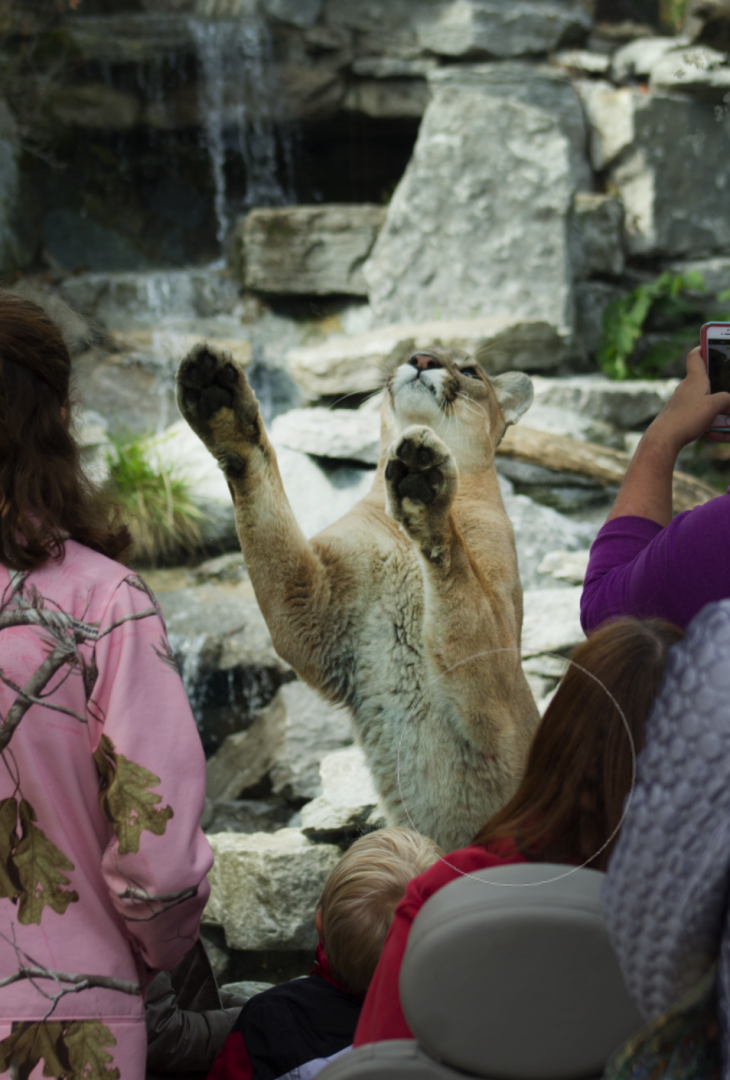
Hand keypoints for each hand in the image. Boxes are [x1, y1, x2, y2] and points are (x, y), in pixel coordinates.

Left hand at [606, 347, 729, 526]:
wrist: (662, 439)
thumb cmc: (686, 419)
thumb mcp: (714, 406)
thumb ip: (725, 399)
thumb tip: (727, 402)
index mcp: (695, 380)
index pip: (695, 356)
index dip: (703, 348)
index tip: (711, 343)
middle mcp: (686, 389)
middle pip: (705, 381)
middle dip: (719, 386)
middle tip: (725, 394)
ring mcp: (682, 403)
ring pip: (704, 402)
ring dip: (716, 410)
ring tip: (724, 422)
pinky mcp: (679, 417)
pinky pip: (698, 417)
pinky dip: (707, 422)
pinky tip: (711, 433)